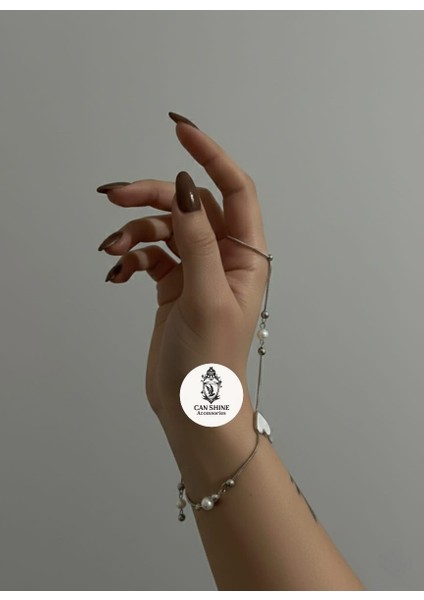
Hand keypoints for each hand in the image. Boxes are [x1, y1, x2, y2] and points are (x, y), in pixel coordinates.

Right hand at [97, 114, 270, 431]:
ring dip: (136, 231)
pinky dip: (131, 255)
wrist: (192, 406)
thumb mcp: (207, 296)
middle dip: (153, 197)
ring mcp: (197, 269)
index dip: (211, 156)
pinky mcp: (174, 284)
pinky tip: (118, 272)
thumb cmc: (211, 361)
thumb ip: (198, 240)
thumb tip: (187, 189)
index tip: (181, 130)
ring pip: (165, 228)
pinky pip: (150, 254)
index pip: (235, 189)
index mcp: (246, 256)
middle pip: (189, 205)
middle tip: (115, 196)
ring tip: (112, 247)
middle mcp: (224, 257)